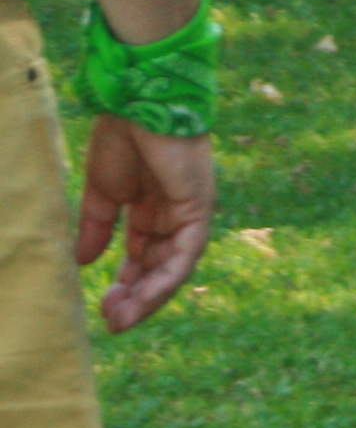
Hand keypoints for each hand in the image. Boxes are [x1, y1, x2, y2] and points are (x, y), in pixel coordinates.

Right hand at [76, 115, 213, 331]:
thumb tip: (84, 264)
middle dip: (137, 297)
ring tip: (121, 319)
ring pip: (174, 266)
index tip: (103, 308)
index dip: (126, 284)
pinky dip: (166, 277)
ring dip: (149, 296)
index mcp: (153, 209)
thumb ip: (97, 227)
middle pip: (160, 266)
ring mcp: (190, 211)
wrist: (137, 105)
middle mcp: (176, 214)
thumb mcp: (103, 193)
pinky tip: (143, 297)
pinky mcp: (199, 206)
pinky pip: (186, 251)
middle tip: (111, 322)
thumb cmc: (121, 139)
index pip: (144, 257)